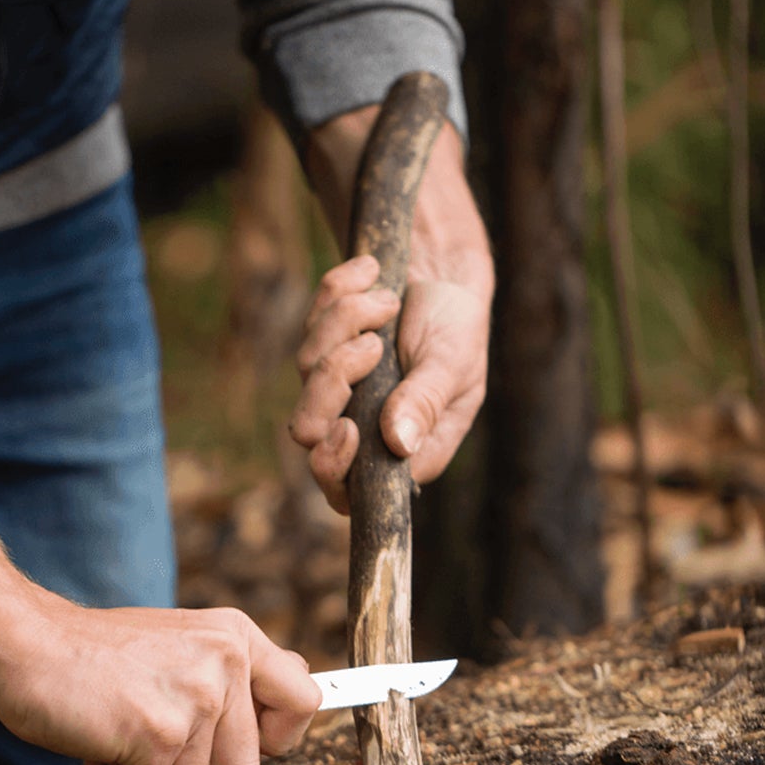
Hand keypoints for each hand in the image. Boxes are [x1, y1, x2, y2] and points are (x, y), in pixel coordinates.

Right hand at [0, 594, 319, 764]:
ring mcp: (195, 698)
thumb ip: (233, 674)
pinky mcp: (158, 734)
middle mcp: (225, 662)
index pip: (306, 699)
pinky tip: (96, 738)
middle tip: (146, 722)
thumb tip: (310, 694)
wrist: (22, 642)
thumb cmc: (94, 656)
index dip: (279, 737)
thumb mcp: (182, 644)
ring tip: (118, 724)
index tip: (243, 740)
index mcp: (235, 637)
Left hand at [292, 113, 493, 508]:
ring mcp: (336, 388)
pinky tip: (370, 275)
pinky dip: (338, 292)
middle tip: (371, 345)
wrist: (442, 274)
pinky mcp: (321, 349)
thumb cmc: (458, 327)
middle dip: (335, 380)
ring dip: (347, 323)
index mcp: (403, 449)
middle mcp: (363, 425)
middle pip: (311, 431)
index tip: (346, 427)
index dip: (334, 467)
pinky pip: (310, 324)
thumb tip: (399, 443)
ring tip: (388, 301)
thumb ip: (425, 402)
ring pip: (307, 370)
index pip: (350, 489)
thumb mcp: (452, 363)